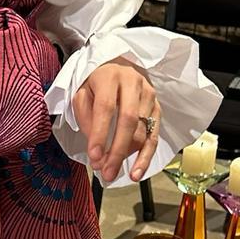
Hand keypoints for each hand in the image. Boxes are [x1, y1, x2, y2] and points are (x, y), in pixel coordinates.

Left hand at [72, 57, 160, 183]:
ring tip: (113, 172)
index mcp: (110, 76)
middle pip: (128, 120)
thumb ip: (86, 118)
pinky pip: (153, 136)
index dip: (99, 134)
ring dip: (127, 155)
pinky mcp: (157, 107)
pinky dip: (145, 157)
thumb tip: (97, 151)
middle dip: (117, 150)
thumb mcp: (82, 94)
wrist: (117, 66)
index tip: (94, 156)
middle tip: (106, 172)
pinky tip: (137, 172)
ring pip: (142, 130)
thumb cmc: (96, 84)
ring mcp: (149, 95)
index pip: (106, 107)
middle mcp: (133, 83)